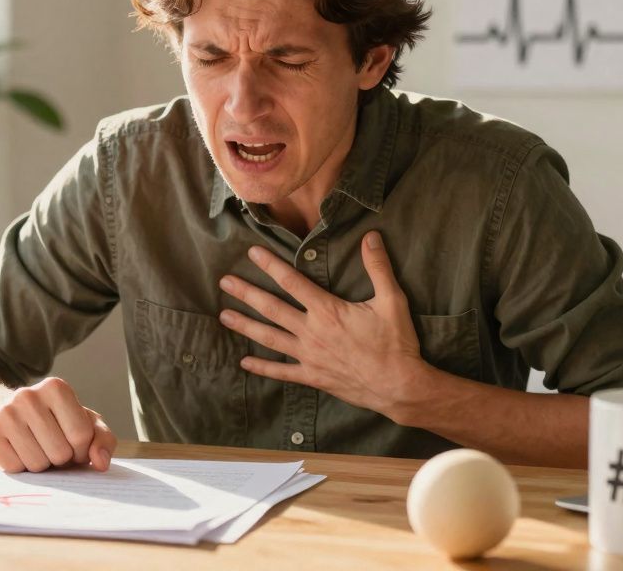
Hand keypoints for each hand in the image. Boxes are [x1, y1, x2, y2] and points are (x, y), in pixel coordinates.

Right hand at [0, 377, 116, 472]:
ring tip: (36, 449)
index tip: (75, 446)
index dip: (82, 451)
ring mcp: (5, 414)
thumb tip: (101, 463)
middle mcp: (27, 396)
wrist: (6, 414)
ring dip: (42, 465)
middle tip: (52, 447)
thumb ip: (102, 439)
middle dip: (61, 459)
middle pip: (60, 452)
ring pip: (38, 464)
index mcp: (56, 387)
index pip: (81, 435)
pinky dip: (21, 468)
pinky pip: (15, 469)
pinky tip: (18, 451)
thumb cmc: (54, 421)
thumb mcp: (84, 423)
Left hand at [217, 231, 433, 419]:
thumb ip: (378, 267)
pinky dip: (262, 368)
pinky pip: (282, 372)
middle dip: (246, 293)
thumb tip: (371, 236)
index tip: (252, 253)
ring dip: (246, 326)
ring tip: (224, 316)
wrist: (398, 386)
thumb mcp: (392, 301)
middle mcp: (312, 332)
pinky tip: (245, 362)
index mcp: (328, 311)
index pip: (292, 282)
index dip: (271, 265)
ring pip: (270, 338)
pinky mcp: (312, 377)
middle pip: (272, 308)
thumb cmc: (396, 343)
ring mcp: (309, 356)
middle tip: (224, 282)